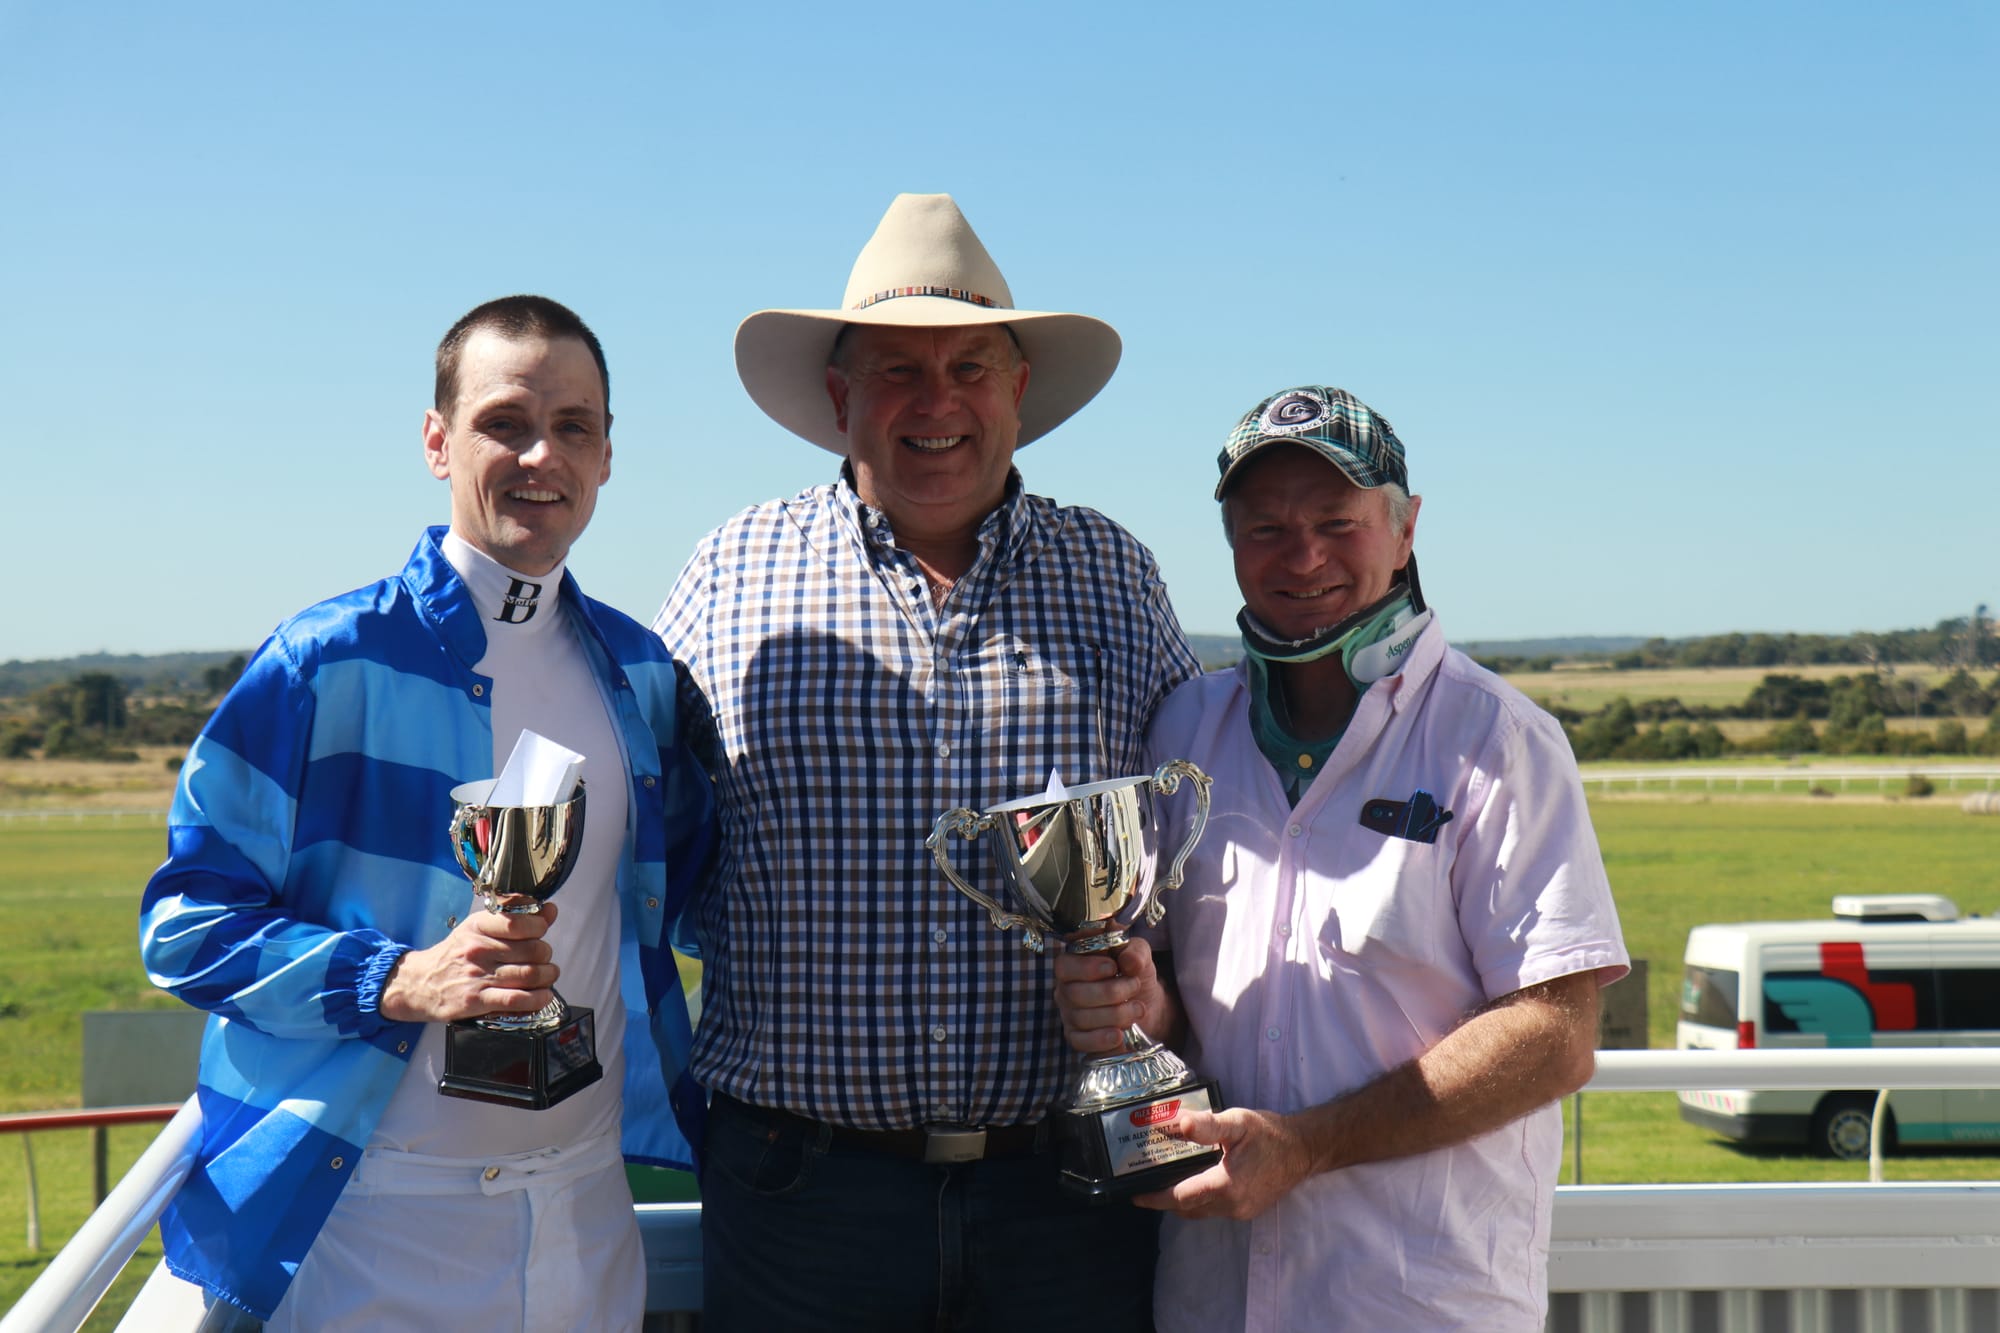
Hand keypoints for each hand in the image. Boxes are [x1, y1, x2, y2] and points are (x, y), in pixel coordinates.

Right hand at [378, 902, 559, 1022]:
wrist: (419, 983)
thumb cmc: (454, 955)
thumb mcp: (478, 928)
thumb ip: (515, 916)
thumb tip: (549, 910)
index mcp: (478, 927)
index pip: (518, 922)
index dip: (539, 926)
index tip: (541, 930)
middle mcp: (478, 949)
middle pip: (531, 950)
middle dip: (545, 955)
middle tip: (544, 958)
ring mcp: (477, 975)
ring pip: (529, 974)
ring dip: (547, 976)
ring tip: (547, 976)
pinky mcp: (477, 1000)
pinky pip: (516, 999)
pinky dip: (536, 999)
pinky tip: (542, 995)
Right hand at [1053, 935, 1163, 1054]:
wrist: (1146, 1004)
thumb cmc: (1133, 974)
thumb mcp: (1139, 956)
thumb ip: (1135, 953)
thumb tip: (1129, 961)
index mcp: (1073, 965)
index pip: (1064, 966)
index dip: (1087, 968)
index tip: (1113, 967)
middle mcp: (1066, 990)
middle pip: (1075, 994)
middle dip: (1110, 991)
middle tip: (1135, 986)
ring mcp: (1069, 1015)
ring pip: (1081, 1018)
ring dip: (1115, 1014)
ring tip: (1138, 1009)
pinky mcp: (1077, 1038)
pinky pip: (1081, 1042)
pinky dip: (1101, 1040)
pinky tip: (1119, 1035)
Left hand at [1132, 1106, 1313, 1221]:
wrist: (1303, 1150)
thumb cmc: (1269, 1134)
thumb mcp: (1238, 1122)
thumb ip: (1207, 1125)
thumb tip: (1178, 1124)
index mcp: (1226, 1185)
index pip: (1180, 1197)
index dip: (1155, 1198)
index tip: (1135, 1195)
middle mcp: (1232, 1205)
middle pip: (1187, 1208)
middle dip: (1164, 1199)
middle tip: (1145, 1184)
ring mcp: (1240, 1212)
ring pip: (1201, 1211)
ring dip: (1182, 1200)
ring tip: (1164, 1181)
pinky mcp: (1247, 1211)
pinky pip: (1214, 1210)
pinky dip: (1199, 1200)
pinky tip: (1194, 1181)